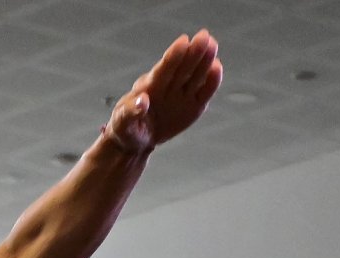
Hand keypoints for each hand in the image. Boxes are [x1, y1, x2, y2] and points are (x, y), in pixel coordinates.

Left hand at [104, 29, 222, 154]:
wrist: (136, 140)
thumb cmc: (125, 128)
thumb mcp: (122, 123)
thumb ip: (130, 113)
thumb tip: (142, 101)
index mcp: (149, 87)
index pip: (163, 69)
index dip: (173, 56)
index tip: (183, 41)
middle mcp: (167, 87)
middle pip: (182, 68)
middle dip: (192, 53)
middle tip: (204, 36)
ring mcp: (181, 95)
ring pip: (194, 76)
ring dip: (204, 62)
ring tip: (213, 45)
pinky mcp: (192, 106)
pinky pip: (203, 93)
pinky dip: (210, 83)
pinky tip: (217, 68)